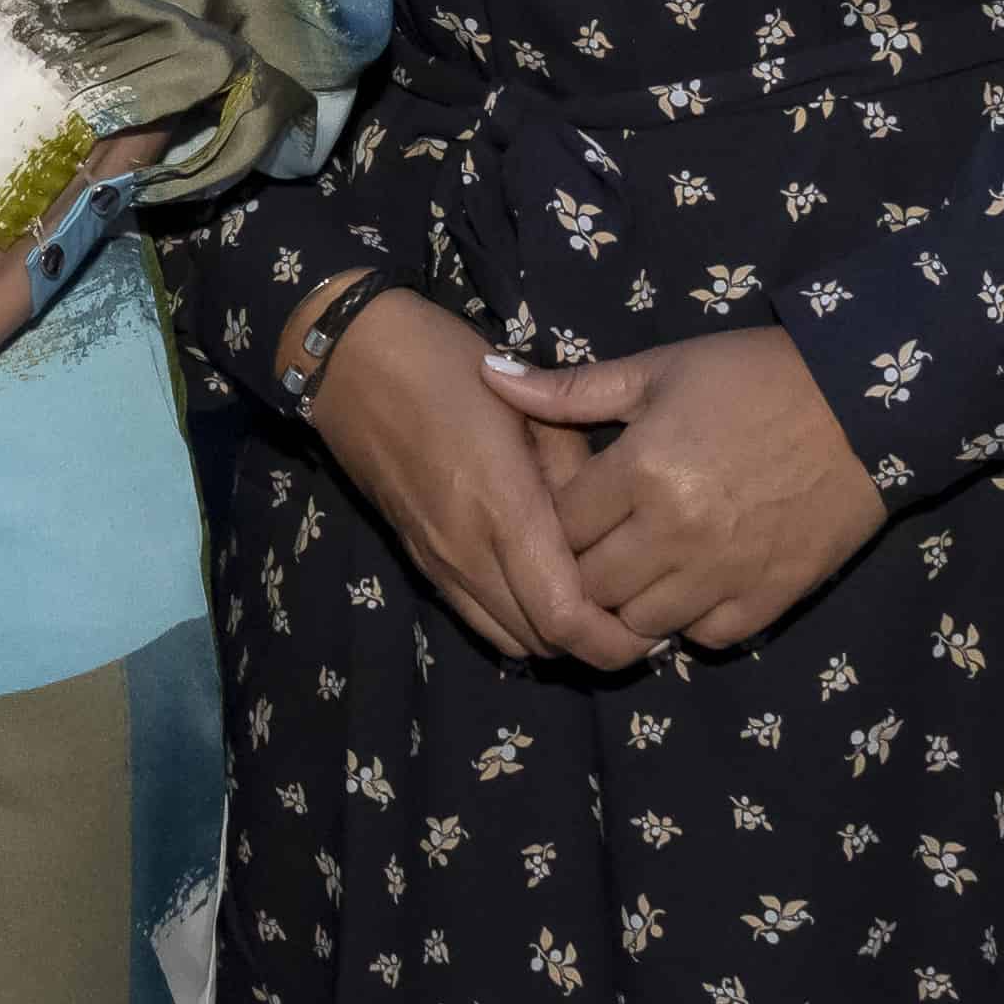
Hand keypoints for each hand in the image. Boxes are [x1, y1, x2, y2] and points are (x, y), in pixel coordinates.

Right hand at [304, 291, 648, 670]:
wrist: (350, 360)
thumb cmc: (445, 364)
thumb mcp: (528, 404)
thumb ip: (576, 472)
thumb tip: (611, 525)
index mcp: (502, 506)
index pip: (565, 616)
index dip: (616, 638)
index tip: (653, 618)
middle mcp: (466, 550)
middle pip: (544, 643)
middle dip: (597, 642)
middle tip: (636, 609)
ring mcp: (437, 561)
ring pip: (511, 641)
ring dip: (556, 635)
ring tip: (593, 601)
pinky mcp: (420, 561)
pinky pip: (479, 619)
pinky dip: (519, 622)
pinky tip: (543, 586)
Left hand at [481, 330, 888, 649]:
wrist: (864, 404)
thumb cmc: (753, 377)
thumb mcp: (658, 369)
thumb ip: (570, 390)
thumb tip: (490, 375)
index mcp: (639, 472)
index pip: (560, 527)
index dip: (552, 521)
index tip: (567, 508)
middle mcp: (674, 533)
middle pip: (591, 585)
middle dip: (582, 569)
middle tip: (596, 545)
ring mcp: (724, 572)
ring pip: (641, 624)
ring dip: (630, 602)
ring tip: (637, 570)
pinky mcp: (771, 596)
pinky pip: (707, 637)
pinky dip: (690, 621)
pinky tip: (689, 587)